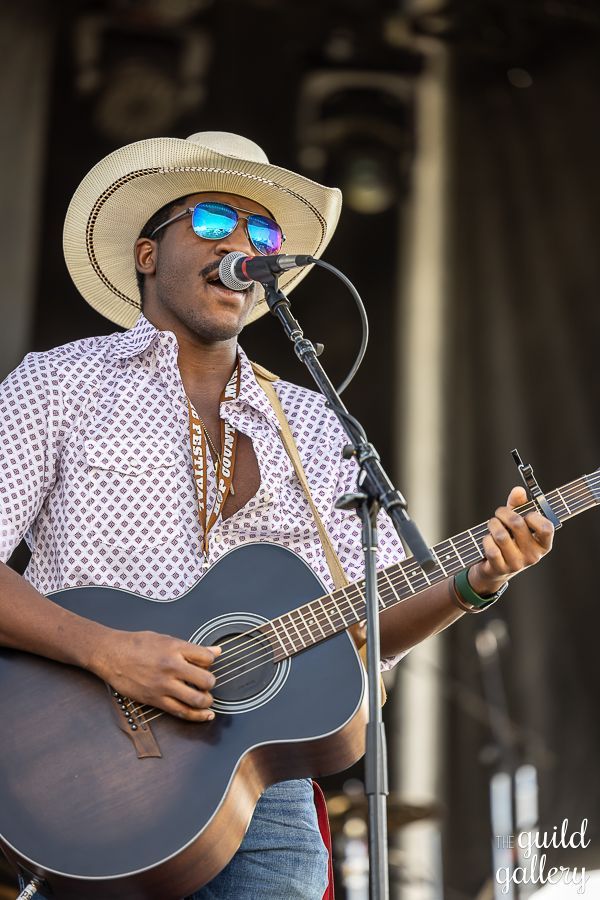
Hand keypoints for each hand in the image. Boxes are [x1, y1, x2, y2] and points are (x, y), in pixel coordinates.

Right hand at [91, 629, 220, 721]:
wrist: (111, 654)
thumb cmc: (136, 644)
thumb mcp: (166, 639)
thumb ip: (192, 648)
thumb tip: (216, 651)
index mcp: (175, 648)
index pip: (206, 658)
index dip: (210, 662)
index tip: (205, 664)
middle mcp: (171, 667)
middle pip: (206, 680)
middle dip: (210, 683)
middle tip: (206, 683)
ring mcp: (163, 685)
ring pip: (196, 699)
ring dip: (206, 701)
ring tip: (205, 698)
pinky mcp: (155, 700)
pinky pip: (181, 712)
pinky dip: (196, 716)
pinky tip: (205, 714)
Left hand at [468, 486, 554, 595]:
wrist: (495, 568)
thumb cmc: (510, 540)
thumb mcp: (516, 522)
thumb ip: (518, 505)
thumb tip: (518, 490)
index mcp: (543, 544)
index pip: (546, 527)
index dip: (533, 516)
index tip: (525, 515)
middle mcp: (533, 556)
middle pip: (517, 524)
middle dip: (503, 513)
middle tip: (499, 513)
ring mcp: (517, 564)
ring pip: (501, 535)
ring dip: (492, 524)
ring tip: (492, 524)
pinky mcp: (501, 569)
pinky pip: (491, 548)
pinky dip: (486, 539)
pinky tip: (488, 539)